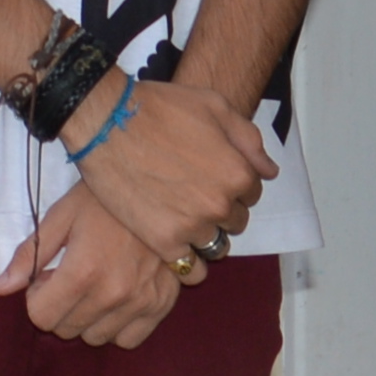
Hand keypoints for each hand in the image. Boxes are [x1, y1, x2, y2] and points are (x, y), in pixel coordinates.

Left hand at [5, 184, 194, 347]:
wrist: (162, 188)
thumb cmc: (104, 198)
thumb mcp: (61, 216)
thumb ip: (29, 256)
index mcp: (83, 271)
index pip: (41, 317)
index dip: (36, 297)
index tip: (47, 277)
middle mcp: (113, 294)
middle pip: (66, 329)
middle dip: (60, 306)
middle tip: (71, 276)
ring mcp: (140, 303)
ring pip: (95, 337)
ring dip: (88, 317)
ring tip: (95, 284)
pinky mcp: (162, 305)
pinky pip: (128, 339)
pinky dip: (117, 325)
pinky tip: (117, 298)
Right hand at [68, 73, 272, 261]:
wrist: (106, 121)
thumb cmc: (159, 108)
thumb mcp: (213, 106)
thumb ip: (248, 140)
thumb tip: (269, 171)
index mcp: (237, 172)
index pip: (252, 192)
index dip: (232, 182)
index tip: (209, 175)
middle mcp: (220, 204)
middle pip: (235, 221)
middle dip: (219, 208)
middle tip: (191, 192)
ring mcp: (192, 226)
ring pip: (214, 245)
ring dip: (203, 234)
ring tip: (179, 216)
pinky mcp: (163, 242)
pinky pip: (190, 269)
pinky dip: (186, 261)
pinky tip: (172, 243)